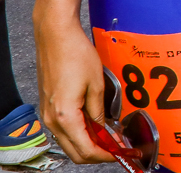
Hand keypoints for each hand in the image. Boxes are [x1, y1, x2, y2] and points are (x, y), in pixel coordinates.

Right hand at [35, 21, 113, 163]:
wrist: (56, 36)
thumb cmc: (75, 54)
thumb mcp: (96, 84)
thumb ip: (100, 111)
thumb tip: (106, 129)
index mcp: (65, 116)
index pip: (86, 150)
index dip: (106, 155)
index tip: (122, 152)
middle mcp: (52, 120)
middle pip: (75, 152)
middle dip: (98, 153)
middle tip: (118, 148)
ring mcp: (47, 114)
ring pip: (69, 142)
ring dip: (89, 143)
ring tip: (111, 137)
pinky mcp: (48, 107)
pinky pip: (64, 129)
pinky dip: (80, 132)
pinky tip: (96, 125)